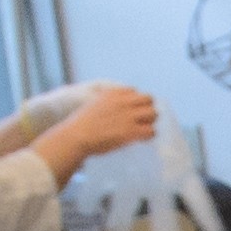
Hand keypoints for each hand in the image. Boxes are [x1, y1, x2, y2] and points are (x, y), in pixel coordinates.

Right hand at [32, 85, 157, 175]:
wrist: (77, 136)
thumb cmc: (82, 124)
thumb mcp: (95, 104)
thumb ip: (109, 104)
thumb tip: (118, 113)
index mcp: (113, 93)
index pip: (134, 91)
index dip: (135, 102)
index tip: (130, 111)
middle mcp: (123, 102)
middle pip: (149, 99)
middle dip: (147, 109)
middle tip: (141, 120)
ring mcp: (128, 116)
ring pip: (153, 113)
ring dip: (150, 122)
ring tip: (142, 130)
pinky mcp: (131, 131)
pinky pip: (151, 131)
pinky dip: (149, 135)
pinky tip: (141, 139)